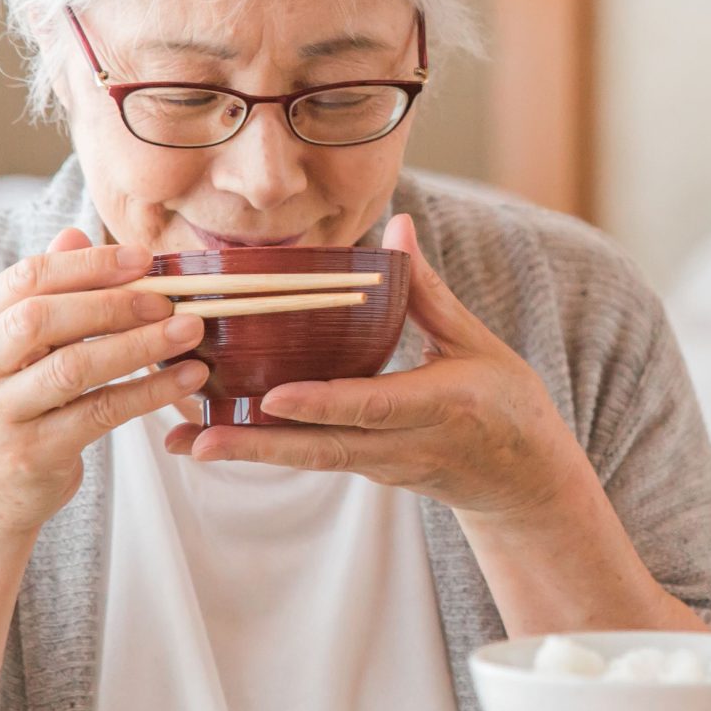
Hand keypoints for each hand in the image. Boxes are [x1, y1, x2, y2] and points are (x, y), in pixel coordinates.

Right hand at [0, 228, 209, 537]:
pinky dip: (149, 391)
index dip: (87, 264)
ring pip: (74, 368)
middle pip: (42, 319)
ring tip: (190, 331)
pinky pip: (100, 413)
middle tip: (169, 298)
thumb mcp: (13, 351)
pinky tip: (187, 378)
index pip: (25, 279)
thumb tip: (74, 234)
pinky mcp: (32, 454)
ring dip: (140, 345)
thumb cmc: (12, 409)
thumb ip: (42, 295)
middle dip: (113, 302)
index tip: (143, 258)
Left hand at [167, 213, 597, 528]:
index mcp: (441, 405)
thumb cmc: (508, 403)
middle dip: (258, 446)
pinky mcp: (369, 472)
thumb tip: (397, 228)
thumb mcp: (476, 341)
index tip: (273, 397)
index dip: (323, 403)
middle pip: (323, 449)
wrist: (525, 482)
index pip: (373, 405)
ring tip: (185, 440)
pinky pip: (314, 458)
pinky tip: (217, 435)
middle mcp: (406, 444)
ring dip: (248, 451)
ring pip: (309, 460)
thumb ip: (427, 291)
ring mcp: (384, 466)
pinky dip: (267, 448)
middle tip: (197, 436)